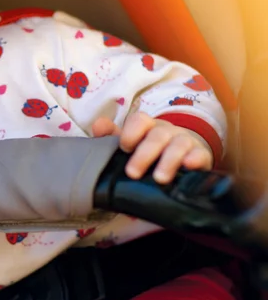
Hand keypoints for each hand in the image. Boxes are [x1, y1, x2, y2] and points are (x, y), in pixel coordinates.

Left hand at [92, 112, 212, 182]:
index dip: (131, 132)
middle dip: (144, 154)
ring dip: (168, 161)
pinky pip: (200, 155)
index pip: (139, 120)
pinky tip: (189, 167)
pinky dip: (196, 159)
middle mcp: (166, 132)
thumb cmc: (148, 153)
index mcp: (147, 128)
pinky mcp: (201, 156)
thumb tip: (98, 125)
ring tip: (159, 179)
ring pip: (179, 145)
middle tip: (132, 173)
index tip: (124, 147)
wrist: (181, 160)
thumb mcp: (130, 145)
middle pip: (157, 135)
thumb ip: (111, 137)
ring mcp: (185, 142)